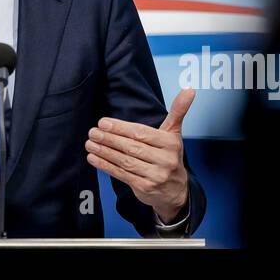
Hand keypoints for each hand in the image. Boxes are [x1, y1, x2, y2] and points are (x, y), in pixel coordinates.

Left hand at [85, 88, 194, 224]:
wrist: (175, 190)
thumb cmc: (170, 155)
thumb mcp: (174, 133)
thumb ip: (178, 111)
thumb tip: (189, 89)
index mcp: (170, 143)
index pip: (141, 133)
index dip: (121, 128)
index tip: (103, 122)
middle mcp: (165, 160)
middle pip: (132, 147)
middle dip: (109, 139)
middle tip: (93, 132)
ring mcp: (155, 175)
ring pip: (125, 161)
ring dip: (104, 152)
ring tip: (90, 144)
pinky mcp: (145, 188)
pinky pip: (122, 174)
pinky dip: (106, 166)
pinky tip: (94, 158)